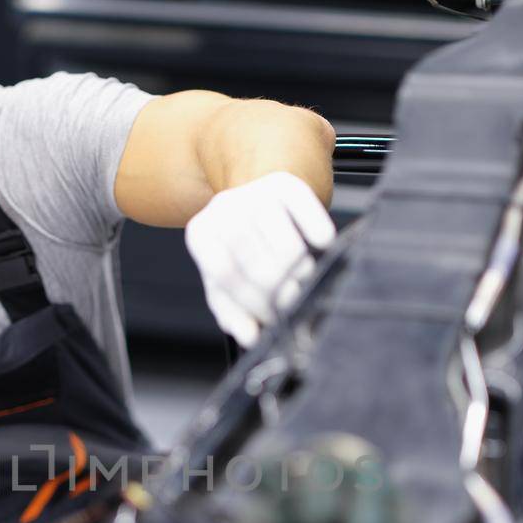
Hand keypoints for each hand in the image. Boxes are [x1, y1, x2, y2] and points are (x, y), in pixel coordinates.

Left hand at [185, 171, 335, 347]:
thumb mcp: (228, 280)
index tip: (270, 319)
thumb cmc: (242, 248)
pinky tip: (320, 249)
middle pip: (258, 266)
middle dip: (279, 295)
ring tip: (301, 281)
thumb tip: (249, 336)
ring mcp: (256, 193)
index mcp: (201, 233)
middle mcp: (223, 207)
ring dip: (302, 275)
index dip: (252, 303)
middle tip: (290, 306)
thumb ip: (232, 311)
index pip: (226, 276)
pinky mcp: (288, 185)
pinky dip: (321, 241)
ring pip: (288, 250)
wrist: (262, 199)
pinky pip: (313, 223)